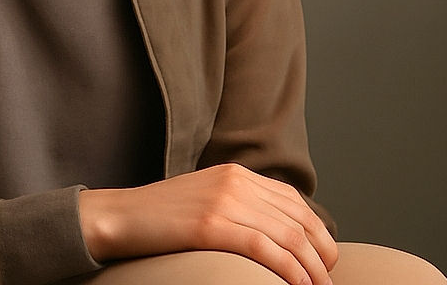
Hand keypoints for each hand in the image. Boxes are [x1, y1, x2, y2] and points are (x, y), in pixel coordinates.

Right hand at [79, 163, 337, 284]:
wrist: (120, 216)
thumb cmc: (162, 217)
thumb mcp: (207, 199)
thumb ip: (240, 205)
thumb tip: (279, 235)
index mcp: (236, 173)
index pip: (294, 201)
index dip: (318, 233)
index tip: (324, 261)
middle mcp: (235, 181)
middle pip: (297, 220)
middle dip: (321, 256)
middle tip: (326, 284)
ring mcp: (223, 200)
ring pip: (287, 236)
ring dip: (311, 270)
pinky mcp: (211, 224)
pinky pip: (264, 248)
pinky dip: (288, 271)